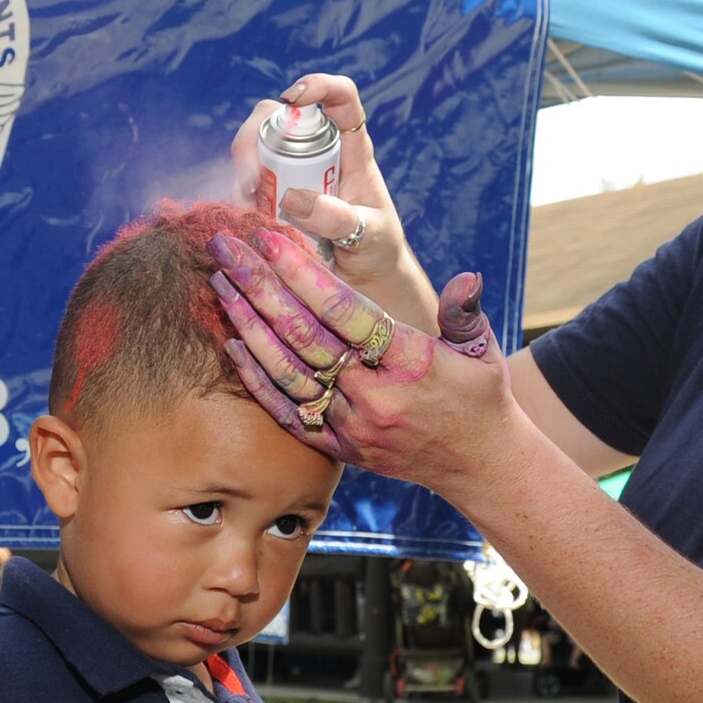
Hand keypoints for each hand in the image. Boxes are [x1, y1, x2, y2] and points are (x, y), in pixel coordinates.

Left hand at [207, 225, 516, 492]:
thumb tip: (467, 278)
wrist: (478, 465)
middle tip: (225, 247)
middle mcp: (375, 396)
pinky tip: (233, 342)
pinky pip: (287, 412)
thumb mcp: (482, 348)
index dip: (302, 273)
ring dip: (249, 325)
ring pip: (287, 373)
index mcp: (411, 362)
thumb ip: (465, 310)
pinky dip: (257, 378)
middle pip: (304, 336)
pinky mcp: (339, 448)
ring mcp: (352, 425)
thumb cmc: (479, 394)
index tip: (267, 238)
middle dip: (259, 286)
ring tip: (221, 284)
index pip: (344, 311)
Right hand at [230, 72, 435, 327]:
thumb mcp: (369, 236)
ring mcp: (290, 174)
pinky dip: (234, 195)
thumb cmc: (377, 252)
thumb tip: (292, 198)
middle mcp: (317, 155)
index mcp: (351, 152)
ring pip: (255, 150)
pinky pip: (244, 184)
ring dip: (241, 168)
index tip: (292, 99)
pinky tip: (237, 215)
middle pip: (278, 119)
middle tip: (248, 176)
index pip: (340, 100)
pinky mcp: (270, 197)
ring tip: (243, 201)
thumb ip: (339, 219)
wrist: (363, 282)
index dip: (317, 86)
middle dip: (255, 136)